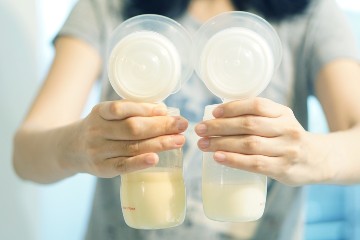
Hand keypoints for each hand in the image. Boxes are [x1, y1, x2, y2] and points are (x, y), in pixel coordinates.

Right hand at [62, 100, 187, 177]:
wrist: (71, 149)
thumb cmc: (99, 128)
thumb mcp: (107, 114)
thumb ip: (130, 111)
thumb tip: (163, 111)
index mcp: (99, 112)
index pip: (121, 108)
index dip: (145, 109)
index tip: (166, 111)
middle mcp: (97, 131)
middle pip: (132, 128)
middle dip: (161, 126)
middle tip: (182, 125)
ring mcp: (98, 151)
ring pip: (132, 146)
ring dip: (160, 143)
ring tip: (179, 140)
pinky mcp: (102, 168)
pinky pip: (123, 166)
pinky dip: (140, 162)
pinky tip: (156, 158)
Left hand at [195, 97, 330, 185]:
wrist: (318, 160)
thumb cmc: (287, 138)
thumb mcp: (280, 121)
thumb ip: (258, 117)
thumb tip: (218, 116)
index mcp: (283, 113)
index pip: (257, 105)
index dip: (233, 107)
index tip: (214, 113)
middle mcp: (287, 129)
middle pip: (249, 124)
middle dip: (220, 126)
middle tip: (200, 130)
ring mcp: (287, 150)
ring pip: (249, 144)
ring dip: (222, 143)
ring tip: (203, 144)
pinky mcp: (283, 169)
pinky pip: (255, 164)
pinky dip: (234, 160)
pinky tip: (218, 157)